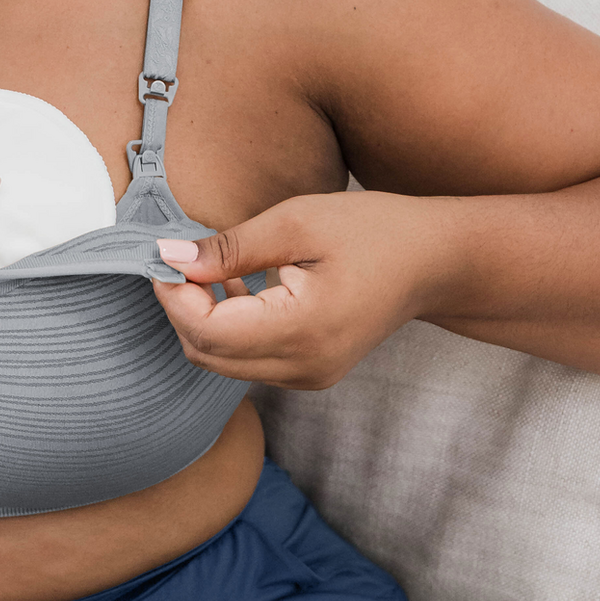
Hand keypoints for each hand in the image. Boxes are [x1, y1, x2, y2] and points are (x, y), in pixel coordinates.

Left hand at [151, 190, 447, 388]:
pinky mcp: (311, 374)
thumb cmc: (372, 230)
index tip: (163, 255)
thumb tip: (168, 258)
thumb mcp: (296, 223)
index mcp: (302, 331)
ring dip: (203, 318)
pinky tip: (240, 288)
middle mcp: (304, 368)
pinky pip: (247, 361)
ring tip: (214, 268)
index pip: (206, 331)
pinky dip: (229, 328)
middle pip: (206, 354)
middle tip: (182, 258)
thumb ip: (229, 248)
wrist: (435, 262)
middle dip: (181, 308)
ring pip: (222, 362)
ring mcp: (309, 377)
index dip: (172, 295)